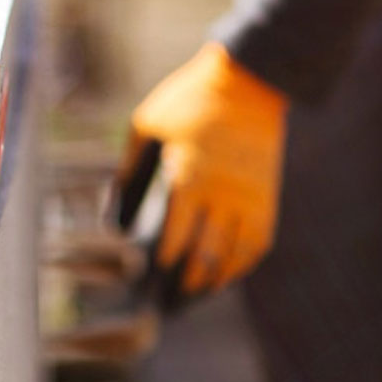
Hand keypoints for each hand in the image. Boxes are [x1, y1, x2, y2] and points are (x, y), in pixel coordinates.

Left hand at [122, 43, 287, 293]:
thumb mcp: (146, 127)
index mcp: (191, 176)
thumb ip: (129, 173)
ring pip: (235, 256)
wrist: (250, 79)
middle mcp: (224, 193)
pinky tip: (224, 275)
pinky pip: (258, 243)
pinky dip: (241, 264)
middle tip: (167, 303)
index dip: (163, 264)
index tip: (147, 280)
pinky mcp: (268, 197)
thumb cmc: (188, 101)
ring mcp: (251, 198)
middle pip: (206, 255)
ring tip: (193, 296)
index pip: (176, 237)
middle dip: (185, 283)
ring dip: (213, 281)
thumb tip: (113, 218)